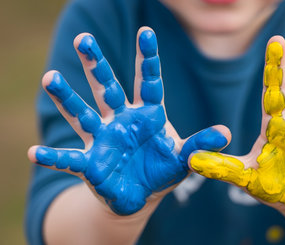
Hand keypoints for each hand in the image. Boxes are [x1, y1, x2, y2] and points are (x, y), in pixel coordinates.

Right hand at [27, 27, 229, 214]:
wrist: (142, 194)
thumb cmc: (162, 169)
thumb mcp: (184, 157)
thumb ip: (200, 145)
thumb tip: (225, 133)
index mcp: (148, 114)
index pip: (148, 82)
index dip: (148, 59)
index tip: (146, 32)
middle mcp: (122, 120)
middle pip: (108, 88)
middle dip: (97, 64)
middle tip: (83, 38)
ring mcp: (103, 138)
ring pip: (83, 113)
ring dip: (67, 97)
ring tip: (51, 78)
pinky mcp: (91, 163)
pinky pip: (69, 159)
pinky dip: (52, 157)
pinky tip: (32, 153)